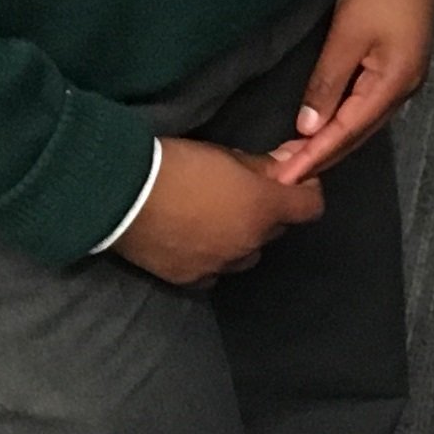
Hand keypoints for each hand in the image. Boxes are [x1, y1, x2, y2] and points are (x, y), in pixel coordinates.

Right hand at [115, 137, 322, 284]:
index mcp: (264, 207)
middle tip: (243, 195)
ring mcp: (221, 264)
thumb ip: (263, 165)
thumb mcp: (225, 155)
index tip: (292, 182)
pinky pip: (216, 271)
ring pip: (248, 254)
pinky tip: (196, 242)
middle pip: (276, 230)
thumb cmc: (178, 165)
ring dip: (242, 239)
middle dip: (268, 213)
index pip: (311, 207)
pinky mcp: (192, 279)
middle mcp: (250, 242)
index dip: (306, 193)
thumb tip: (292, 161)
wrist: (123, 196)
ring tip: (217, 220)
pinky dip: (214, 258)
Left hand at [268, 0, 433, 182]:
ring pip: (363, 123)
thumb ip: (327, 84)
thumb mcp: (347, 36)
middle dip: (322, 157)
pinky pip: (367, 106)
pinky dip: (344, 122)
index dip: (314, 159)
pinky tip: (326, 126)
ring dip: (332, 142)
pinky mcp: (400, 64)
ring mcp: (404, 77)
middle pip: (358, 135)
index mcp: (393, 85)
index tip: (284, 181)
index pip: (346, 134)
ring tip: (298, 158)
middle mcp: (403, 89)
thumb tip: (309, 128)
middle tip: (284, 177)